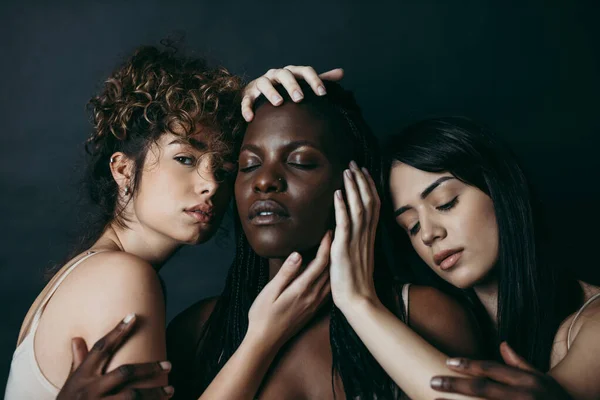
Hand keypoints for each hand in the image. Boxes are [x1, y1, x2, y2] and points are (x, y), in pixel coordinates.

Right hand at [57, 314, 173, 399]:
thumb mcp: (70, 383)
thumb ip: (78, 361)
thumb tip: (76, 338)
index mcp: (82, 376)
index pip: (101, 348)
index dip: (117, 331)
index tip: (133, 316)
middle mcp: (90, 389)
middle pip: (124, 372)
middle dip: (148, 368)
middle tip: (169, 364)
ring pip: (132, 396)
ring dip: (154, 393)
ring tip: (170, 389)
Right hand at [241, 65, 343, 120]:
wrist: (259, 90)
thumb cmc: (286, 88)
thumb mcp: (303, 83)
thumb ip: (320, 79)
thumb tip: (342, 73)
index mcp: (291, 72)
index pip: (305, 71)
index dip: (314, 81)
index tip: (323, 94)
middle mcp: (276, 74)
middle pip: (284, 74)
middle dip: (292, 85)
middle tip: (300, 98)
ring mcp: (261, 83)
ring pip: (265, 83)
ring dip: (271, 92)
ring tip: (279, 103)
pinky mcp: (248, 94)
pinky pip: (246, 100)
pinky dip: (247, 107)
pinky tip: (251, 118)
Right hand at [247, 231, 331, 346]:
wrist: (266, 342)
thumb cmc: (262, 315)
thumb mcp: (270, 292)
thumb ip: (285, 273)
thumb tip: (298, 254)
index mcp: (302, 289)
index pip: (321, 263)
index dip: (326, 245)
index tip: (328, 231)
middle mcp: (313, 296)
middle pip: (331, 270)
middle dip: (335, 251)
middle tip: (337, 235)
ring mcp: (315, 304)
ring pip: (332, 280)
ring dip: (336, 264)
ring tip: (337, 249)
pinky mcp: (314, 309)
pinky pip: (329, 290)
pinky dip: (333, 277)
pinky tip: (332, 272)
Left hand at [329, 161, 380, 309]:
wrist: (358, 301)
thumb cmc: (355, 283)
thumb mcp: (357, 257)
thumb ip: (354, 241)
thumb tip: (345, 228)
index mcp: (369, 237)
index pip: (372, 206)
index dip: (368, 187)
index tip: (363, 171)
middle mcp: (365, 236)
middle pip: (368, 202)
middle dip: (361, 181)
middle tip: (355, 163)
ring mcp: (356, 241)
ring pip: (358, 208)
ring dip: (353, 188)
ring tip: (347, 171)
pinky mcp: (345, 249)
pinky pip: (344, 224)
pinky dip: (342, 207)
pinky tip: (337, 193)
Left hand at [430, 342, 571, 398]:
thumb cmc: (552, 397)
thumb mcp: (540, 378)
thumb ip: (519, 363)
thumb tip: (503, 344)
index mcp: (526, 381)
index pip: (492, 370)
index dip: (469, 365)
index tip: (448, 362)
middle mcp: (521, 396)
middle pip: (482, 389)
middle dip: (455, 385)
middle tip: (432, 381)